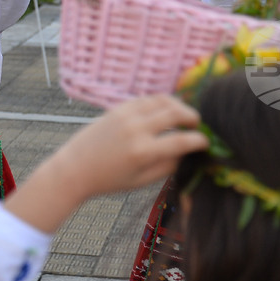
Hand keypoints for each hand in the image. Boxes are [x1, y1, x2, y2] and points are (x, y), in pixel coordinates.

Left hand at [4, 95, 207, 233]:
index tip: (205, 142)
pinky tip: (164, 110)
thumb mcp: (141, 181)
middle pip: (175, 113)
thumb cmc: (108, 180)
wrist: (74, 168)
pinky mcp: (117, 108)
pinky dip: (159, 102)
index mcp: (143, 152)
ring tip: (183, 115)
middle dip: (192, 117)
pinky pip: (146, 99)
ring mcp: (126, 116)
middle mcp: (136, 130)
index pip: (182, 141)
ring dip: (177, 105)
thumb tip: (188, 153)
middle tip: (197, 124)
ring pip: (162, 100)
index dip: (199, 141)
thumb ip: (167, 167)